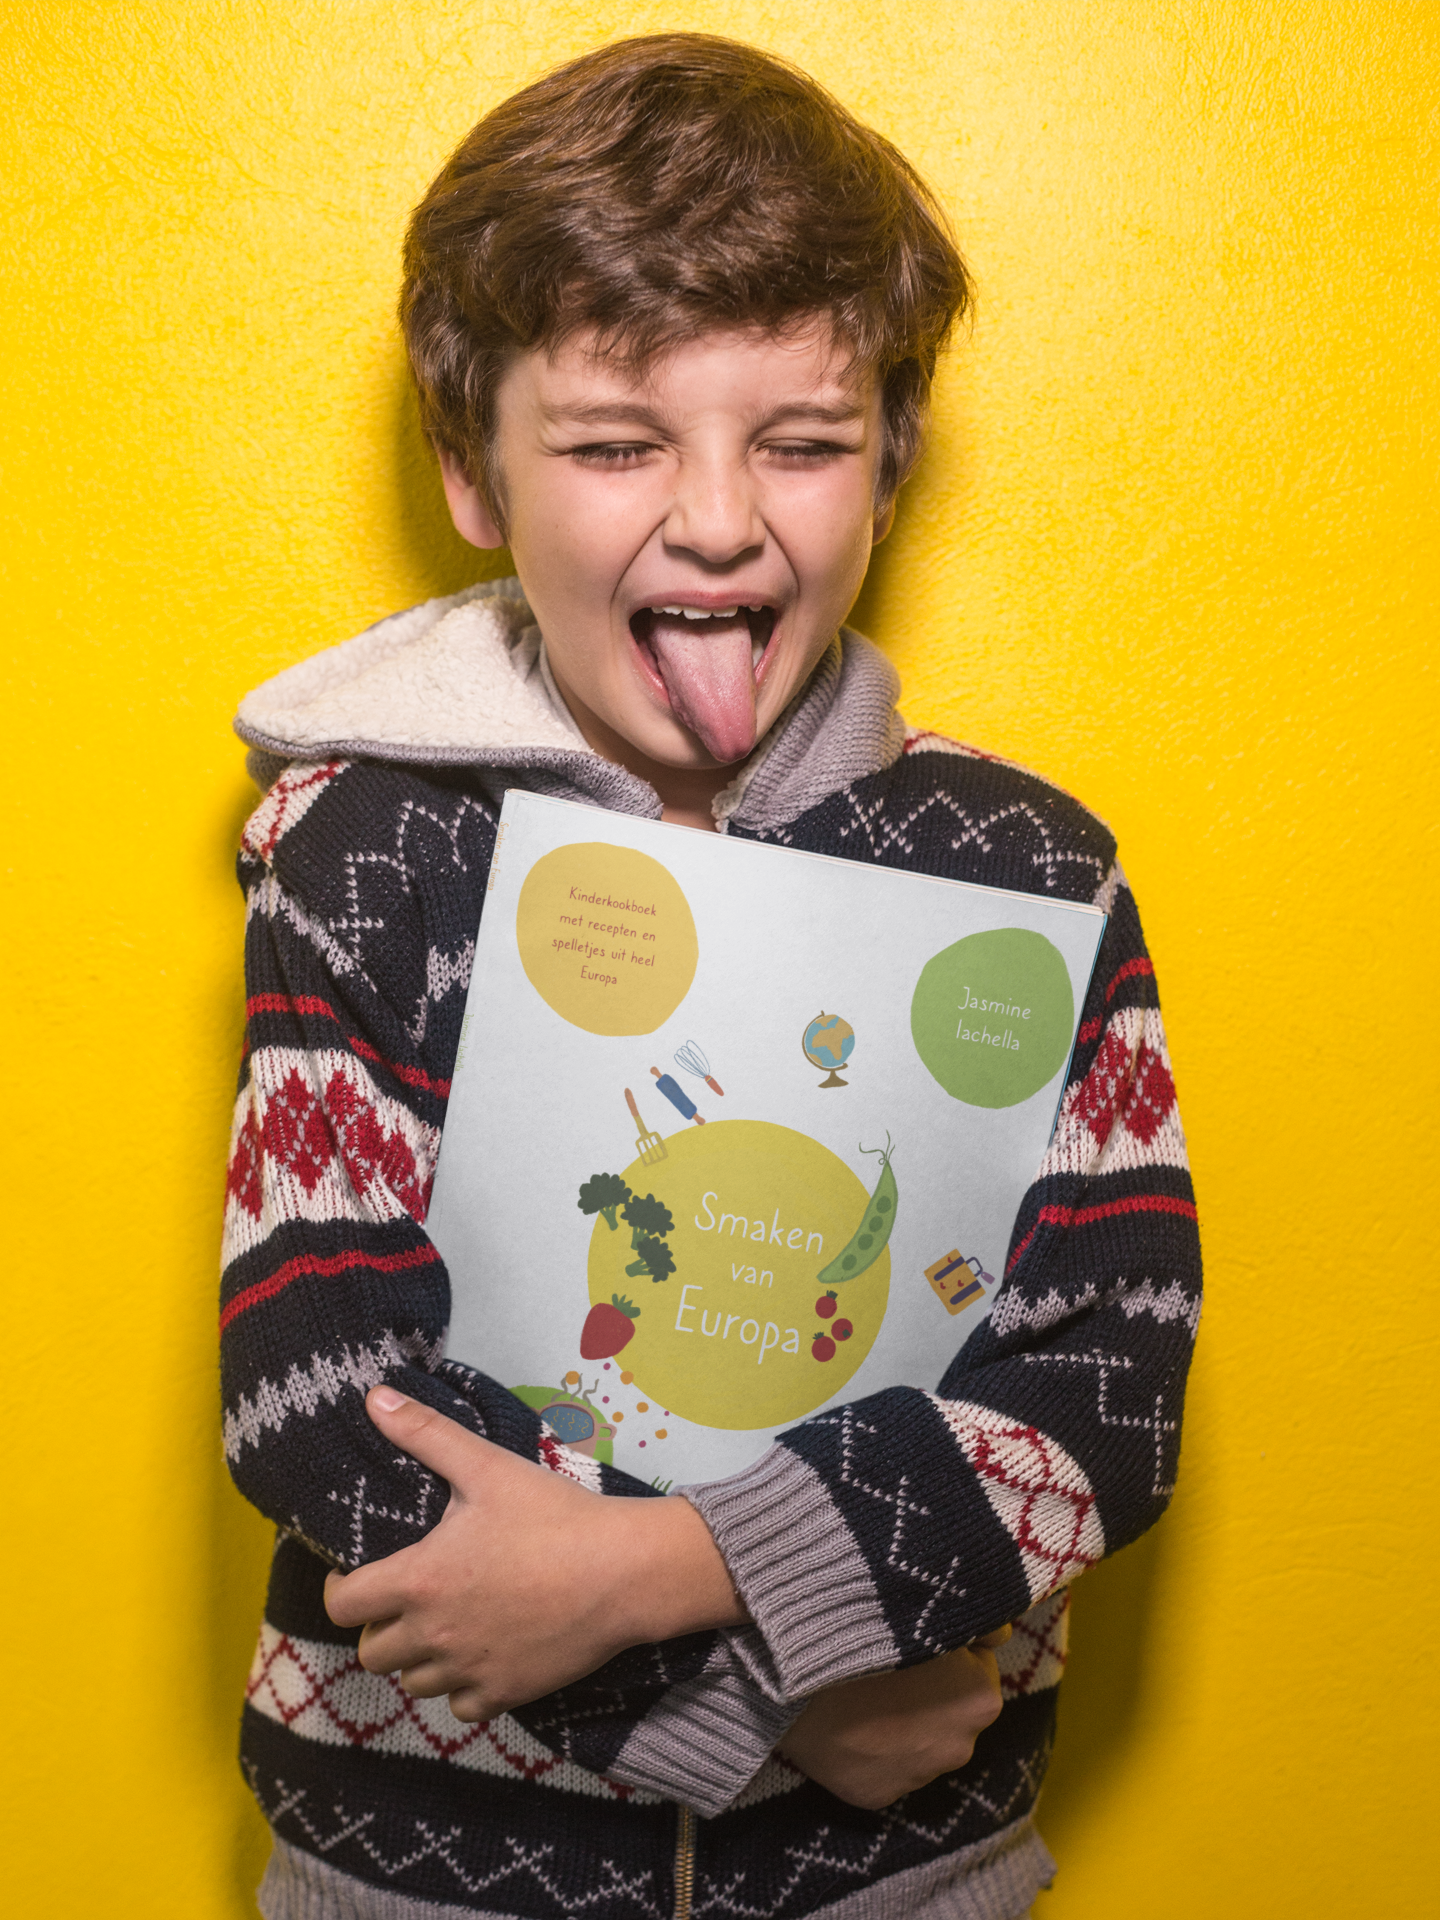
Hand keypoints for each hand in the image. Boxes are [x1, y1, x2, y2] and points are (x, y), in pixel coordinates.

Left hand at [324, 1386, 747, 1718]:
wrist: (623, 1572)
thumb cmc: (552, 1515)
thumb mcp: (487, 1466)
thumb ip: (426, 1433)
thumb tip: (373, 1397)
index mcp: (420, 1580)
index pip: (343, 1606)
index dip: (342, 1590)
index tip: (359, 1576)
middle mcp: (434, 1636)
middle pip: (372, 1652)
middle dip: (381, 1626)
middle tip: (410, 1598)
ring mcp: (469, 1671)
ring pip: (414, 1683)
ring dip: (420, 1658)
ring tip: (446, 1625)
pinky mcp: (505, 1696)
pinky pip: (461, 1707)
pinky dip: (463, 1686)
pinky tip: (482, 1654)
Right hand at [778, 1631, 1009, 1809]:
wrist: (796, 1676)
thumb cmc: (866, 1630)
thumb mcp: (930, 1607)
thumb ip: (979, 1619)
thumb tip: (1001, 1631)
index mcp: (981, 1699)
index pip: (978, 1662)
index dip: (949, 1644)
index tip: (918, 1633)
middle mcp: (960, 1746)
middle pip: (951, 1705)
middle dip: (931, 1686)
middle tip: (891, 1660)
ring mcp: (917, 1777)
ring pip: (920, 1738)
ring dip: (904, 1718)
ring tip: (864, 1689)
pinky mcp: (878, 1796)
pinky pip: (884, 1765)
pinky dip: (873, 1745)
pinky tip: (849, 1719)